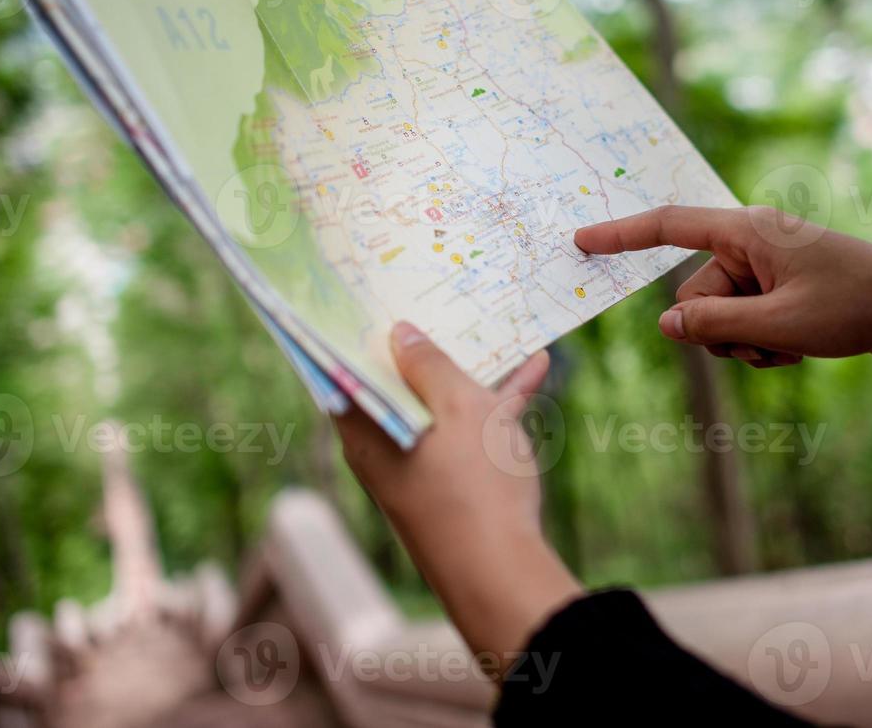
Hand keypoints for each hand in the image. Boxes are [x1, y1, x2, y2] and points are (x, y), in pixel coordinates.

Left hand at [336, 323, 581, 676]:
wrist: (501, 575)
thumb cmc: (472, 483)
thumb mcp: (457, 405)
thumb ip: (428, 364)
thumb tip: (399, 333)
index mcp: (363, 429)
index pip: (338, 370)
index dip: (349, 333)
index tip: (359, 297)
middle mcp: (381, 449)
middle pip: (393, 384)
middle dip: (418, 346)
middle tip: (431, 300)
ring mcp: (417, 469)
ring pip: (435, 406)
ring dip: (466, 371)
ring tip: (495, 330)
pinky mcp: (452, 486)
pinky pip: (466, 430)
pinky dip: (492, 404)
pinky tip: (533, 372)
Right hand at [575, 205, 871, 385]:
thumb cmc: (857, 307)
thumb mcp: (780, 325)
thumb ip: (716, 326)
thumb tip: (667, 325)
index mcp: (748, 231)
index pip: (670, 226)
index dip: (621, 235)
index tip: (581, 242)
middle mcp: (752, 243)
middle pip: (696, 293)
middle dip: (721, 329)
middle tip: (771, 340)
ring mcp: (767, 268)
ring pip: (720, 317)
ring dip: (747, 343)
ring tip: (793, 347)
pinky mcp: (780, 291)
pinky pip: (747, 323)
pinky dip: (765, 345)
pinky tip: (801, 350)